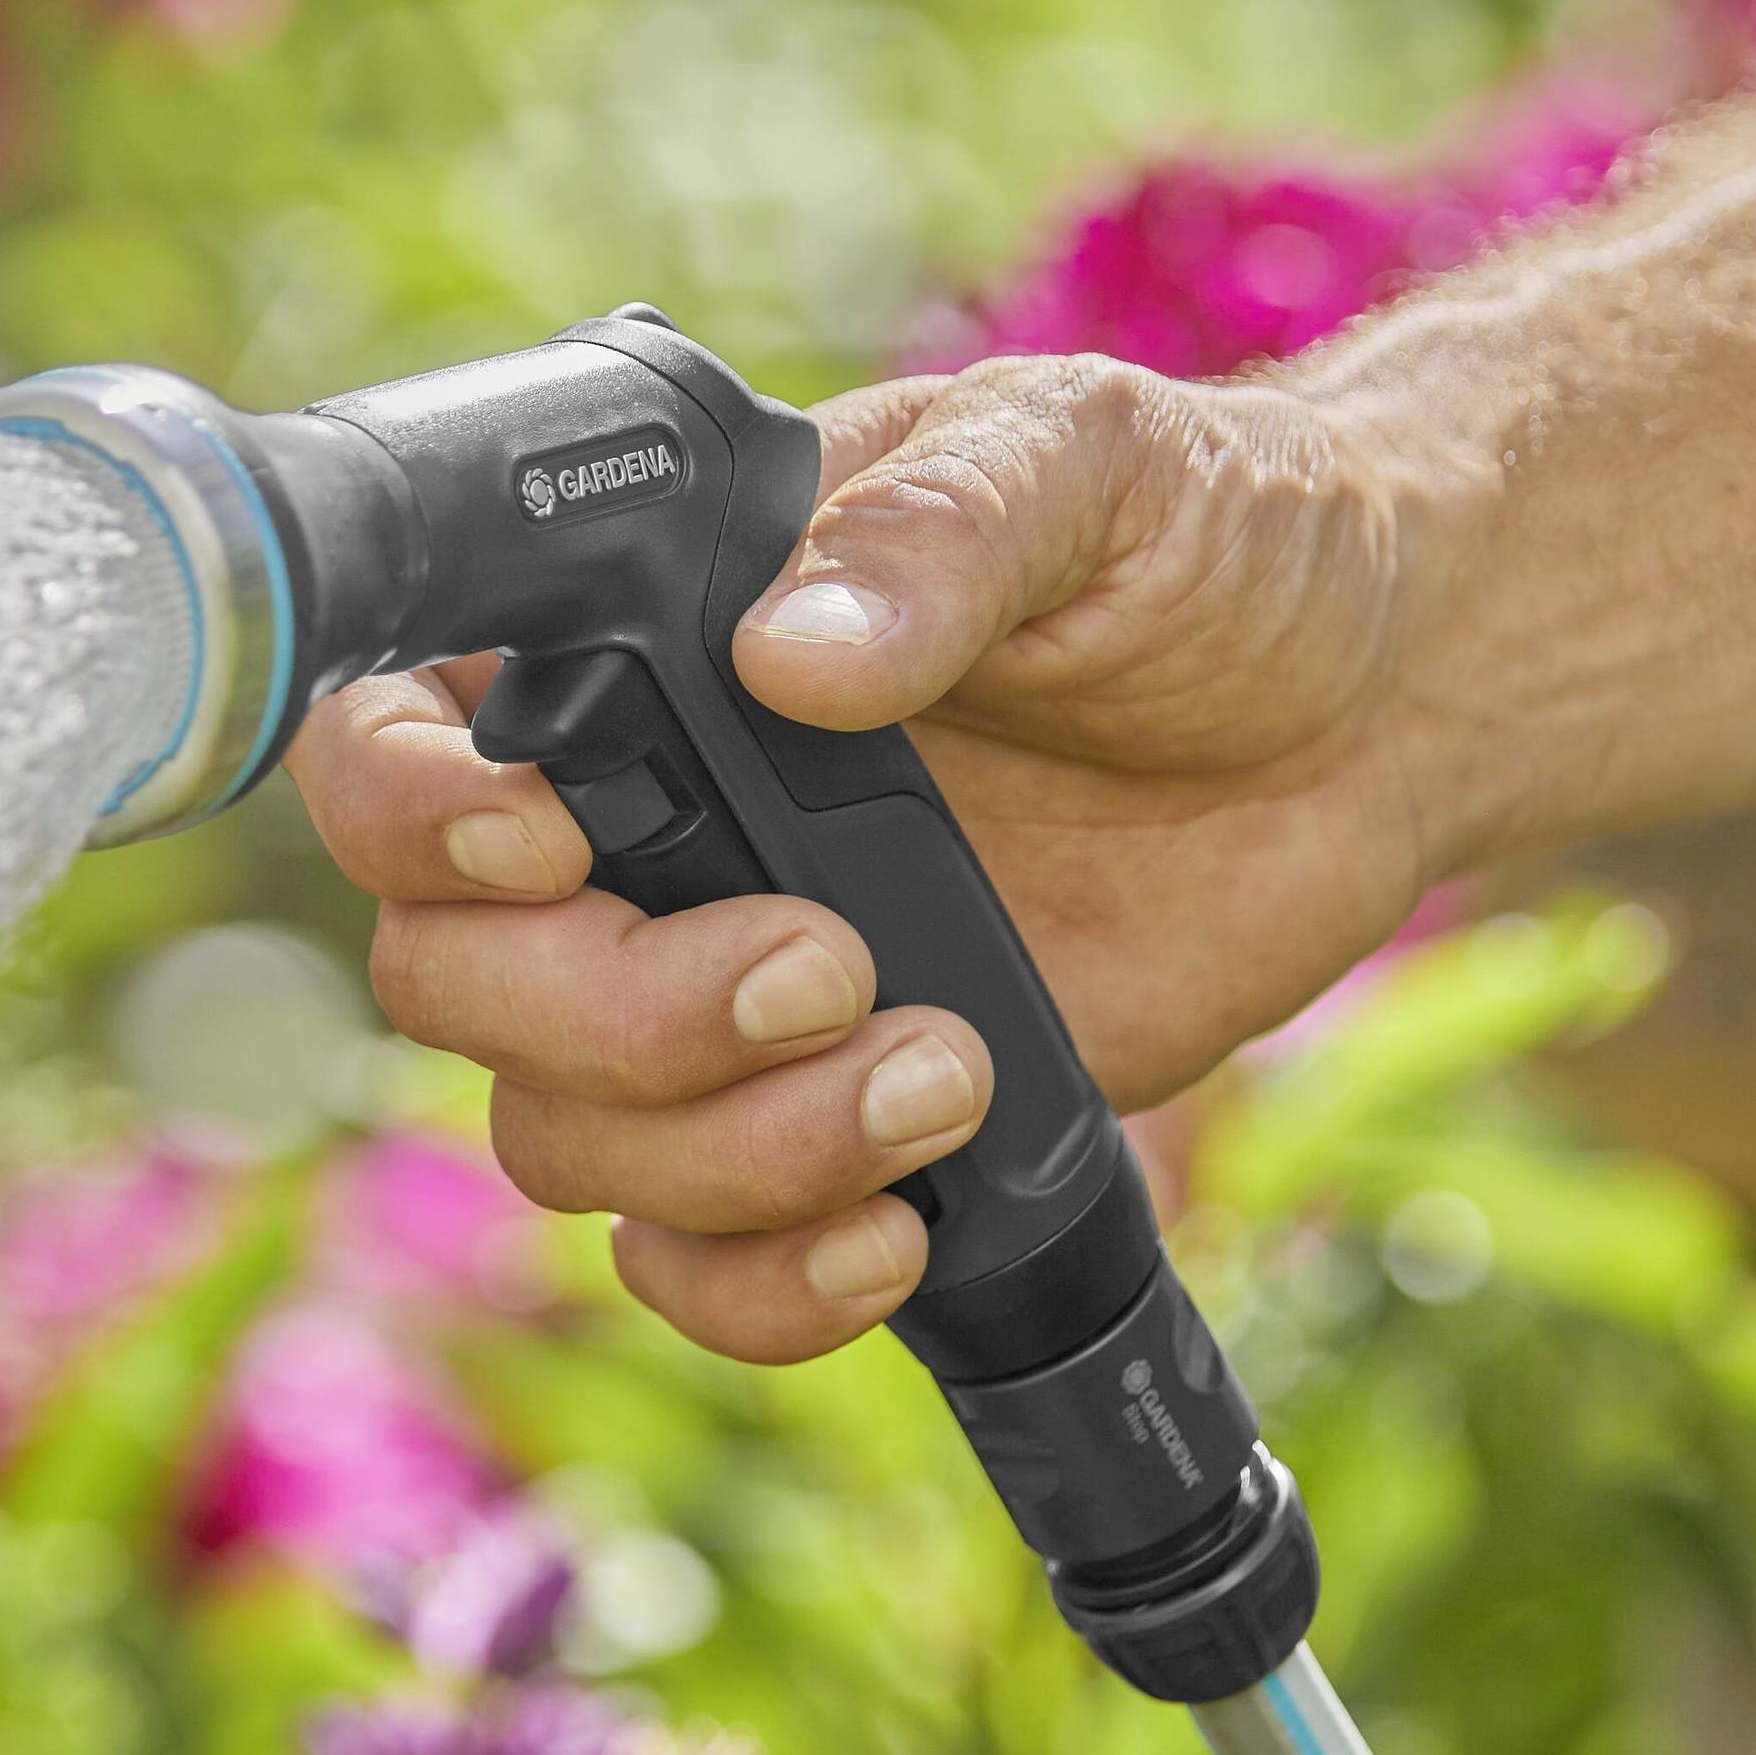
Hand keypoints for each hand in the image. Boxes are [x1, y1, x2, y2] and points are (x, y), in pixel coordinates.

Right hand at [284, 354, 1477, 1365]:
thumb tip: (796, 650)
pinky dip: (760, 1284)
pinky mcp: (814, 1126)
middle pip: (454, 981)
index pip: (395, 738)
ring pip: (564, 1141)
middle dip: (614, 1013)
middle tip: (829, 964)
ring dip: (727, 1150)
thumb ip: (942, 532)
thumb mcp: (1084, 470)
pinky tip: (897, 1232)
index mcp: (638, 650)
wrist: (1360, 716)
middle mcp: (634, 832)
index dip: (409, 814)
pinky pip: (690, 1260)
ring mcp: (710, 994)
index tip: (553, 842)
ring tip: (943, 1074)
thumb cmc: (1200, 548)